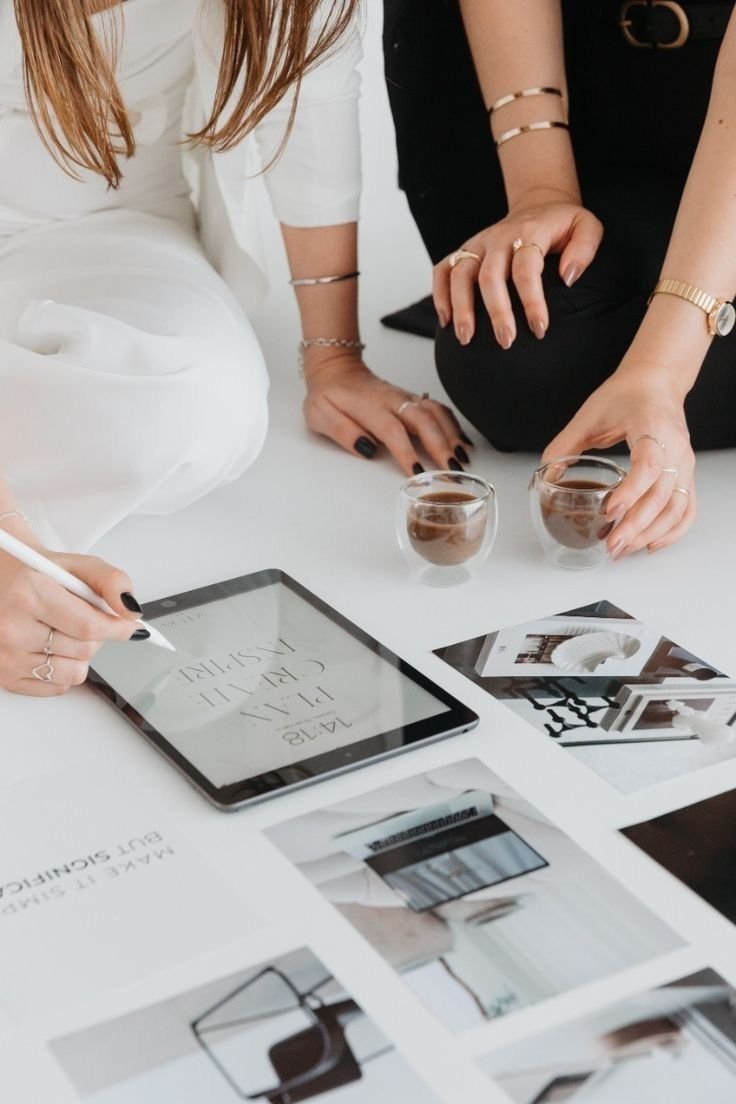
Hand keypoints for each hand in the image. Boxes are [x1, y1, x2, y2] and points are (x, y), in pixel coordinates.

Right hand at [0, 547, 146, 696]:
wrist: (2, 582)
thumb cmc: (37, 575)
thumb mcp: (77, 566)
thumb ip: (111, 581)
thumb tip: (131, 610)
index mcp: (29, 594)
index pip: (89, 626)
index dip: (118, 628)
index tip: (130, 626)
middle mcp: (12, 628)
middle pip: (85, 650)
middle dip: (96, 635)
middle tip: (80, 616)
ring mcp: (6, 656)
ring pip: (75, 673)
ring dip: (81, 654)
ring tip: (63, 631)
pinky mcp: (6, 678)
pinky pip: (58, 687)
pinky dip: (63, 669)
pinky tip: (49, 646)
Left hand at [302, 353, 472, 474]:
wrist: (336, 368)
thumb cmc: (327, 395)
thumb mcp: (319, 415)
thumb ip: (342, 431)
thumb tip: (366, 449)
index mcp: (369, 406)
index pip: (392, 430)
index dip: (406, 451)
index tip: (417, 472)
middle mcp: (392, 400)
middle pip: (423, 420)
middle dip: (441, 446)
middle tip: (451, 471)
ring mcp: (405, 398)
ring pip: (436, 413)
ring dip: (452, 436)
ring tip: (462, 459)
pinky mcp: (412, 399)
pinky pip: (438, 409)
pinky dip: (453, 425)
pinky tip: (462, 443)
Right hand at [433, 192, 602, 347]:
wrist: (539, 204)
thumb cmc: (563, 224)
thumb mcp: (587, 226)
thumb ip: (584, 249)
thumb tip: (568, 278)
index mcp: (530, 231)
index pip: (526, 269)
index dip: (532, 301)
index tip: (539, 329)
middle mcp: (499, 237)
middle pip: (489, 276)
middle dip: (496, 312)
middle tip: (506, 341)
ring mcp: (478, 244)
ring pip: (460, 274)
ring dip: (461, 307)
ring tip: (466, 338)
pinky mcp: (465, 251)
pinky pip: (442, 270)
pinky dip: (439, 294)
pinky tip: (445, 320)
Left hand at [542, 364, 695, 557]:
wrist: (656, 382)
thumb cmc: (624, 395)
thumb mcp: (587, 416)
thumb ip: (563, 446)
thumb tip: (543, 477)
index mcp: (651, 427)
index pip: (648, 464)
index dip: (631, 491)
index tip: (610, 511)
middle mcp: (674, 447)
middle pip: (662, 494)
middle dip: (636, 525)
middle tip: (611, 545)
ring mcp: (684, 462)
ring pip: (677, 506)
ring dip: (651, 533)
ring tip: (623, 550)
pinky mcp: (686, 473)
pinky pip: (687, 508)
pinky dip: (672, 531)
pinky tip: (650, 545)